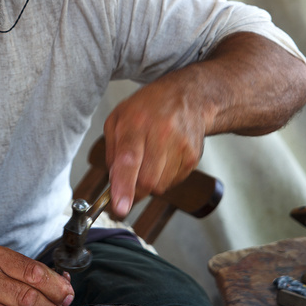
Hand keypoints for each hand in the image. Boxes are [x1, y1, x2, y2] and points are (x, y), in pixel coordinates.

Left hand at [103, 78, 205, 219]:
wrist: (189, 97)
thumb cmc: (148, 107)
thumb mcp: (118, 118)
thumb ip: (112, 151)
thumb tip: (113, 183)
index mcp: (136, 122)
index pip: (128, 160)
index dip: (124, 187)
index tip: (120, 208)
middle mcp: (161, 133)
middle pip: (146, 180)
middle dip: (133, 191)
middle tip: (128, 182)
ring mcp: (181, 145)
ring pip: (160, 186)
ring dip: (149, 183)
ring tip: (149, 158)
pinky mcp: (193, 156)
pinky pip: (173, 183)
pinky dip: (163, 178)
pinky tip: (163, 158)